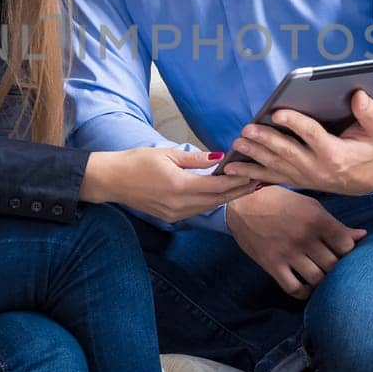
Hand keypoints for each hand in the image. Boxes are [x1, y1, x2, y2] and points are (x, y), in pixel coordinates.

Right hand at [82, 148, 255, 223]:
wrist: (112, 180)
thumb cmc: (137, 162)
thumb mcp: (167, 154)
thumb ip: (195, 159)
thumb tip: (219, 157)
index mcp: (179, 187)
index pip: (217, 186)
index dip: (237, 181)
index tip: (254, 172)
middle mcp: (180, 205)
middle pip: (217, 200)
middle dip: (239, 191)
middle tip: (260, 181)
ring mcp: (175, 214)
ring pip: (209, 207)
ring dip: (228, 197)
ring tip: (247, 187)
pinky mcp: (171, 217)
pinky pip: (198, 210)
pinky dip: (212, 201)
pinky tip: (222, 193)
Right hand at [224, 186, 366, 299]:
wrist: (243, 203)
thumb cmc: (281, 201)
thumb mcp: (311, 206)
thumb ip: (336, 224)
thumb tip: (362, 236)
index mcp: (317, 219)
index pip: (346, 245)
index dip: (349, 251)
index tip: (344, 251)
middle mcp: (304, 237)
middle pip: (333, 264)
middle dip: (337, 267)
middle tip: (333, 265)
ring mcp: (288, 253)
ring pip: (317, 279)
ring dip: (323, 280)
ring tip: (322, 275)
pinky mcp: (272, 265)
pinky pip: (294, 288)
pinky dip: (304, 292)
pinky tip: (307, 286)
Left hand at [227, 90, 372, 194]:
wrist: (368, 180)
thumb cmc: (371, 150)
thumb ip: (370, 113)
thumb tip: (358, 94)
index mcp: (334, 153)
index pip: (312, 135)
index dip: (295, 123)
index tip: (277, 111)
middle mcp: (316, 167)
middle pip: (287, 151)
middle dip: (266, 140)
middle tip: (248, 128)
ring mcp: (304, 176)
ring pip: (275, 165)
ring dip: (254, 154)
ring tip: (238, 142)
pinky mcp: (295, 180)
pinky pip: (270, 177)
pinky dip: (250, 173)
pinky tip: (231, 168)